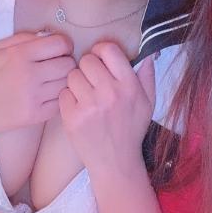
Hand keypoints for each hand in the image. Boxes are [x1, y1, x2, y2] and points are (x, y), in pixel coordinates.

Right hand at [0, 31, 76, 133]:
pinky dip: (57, 97)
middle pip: (68, 64)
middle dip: (66, 61)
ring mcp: (33, 97)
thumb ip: (22, 38)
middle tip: (57, 64)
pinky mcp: (35, 115)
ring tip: (53, 79)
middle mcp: (30, 75)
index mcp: (20, 55)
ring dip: (63, 79)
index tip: (59, 49)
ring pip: (66, 83)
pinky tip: (48, 94)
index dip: (64, 44)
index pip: (60, 44)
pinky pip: (60, 102)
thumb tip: (48, 35)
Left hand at [58, 41, 156, 174]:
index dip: (101, 51)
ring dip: (77, 83)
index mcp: (129, 86)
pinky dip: (68, 100)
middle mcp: (109, 94)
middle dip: (88, 68)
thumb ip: (147, 76)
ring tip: (86, 96)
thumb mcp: (148, 103)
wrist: (116, 163)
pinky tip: (78, 109)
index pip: (108, 50)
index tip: (100, 59)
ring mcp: (89, 106)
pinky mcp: (72, 117)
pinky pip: (63, 94)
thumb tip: (147, 53)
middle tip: (92, 81)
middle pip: (87, 60)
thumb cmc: (131, 130)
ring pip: (72, 76)